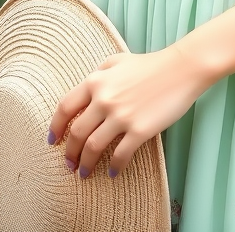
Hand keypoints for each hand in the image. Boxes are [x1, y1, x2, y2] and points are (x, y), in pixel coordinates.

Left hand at [47, 43, 209, 178]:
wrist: (181, 69)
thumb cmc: (151, 64)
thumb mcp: (118, 60)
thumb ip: (100, 72)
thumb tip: (87, 88)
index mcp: (96, 81)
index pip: (65, 108)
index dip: (55, 127)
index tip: (53, 141)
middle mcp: (104, 99)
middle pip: (76, 133)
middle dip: (69, 152)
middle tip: (69, 164)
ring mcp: (121, 116)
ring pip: (93, 147)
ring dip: (85, 164)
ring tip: (84, 173)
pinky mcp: (139, 130)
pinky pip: (120, 155)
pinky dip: (113, 167)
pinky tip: (112, 173)